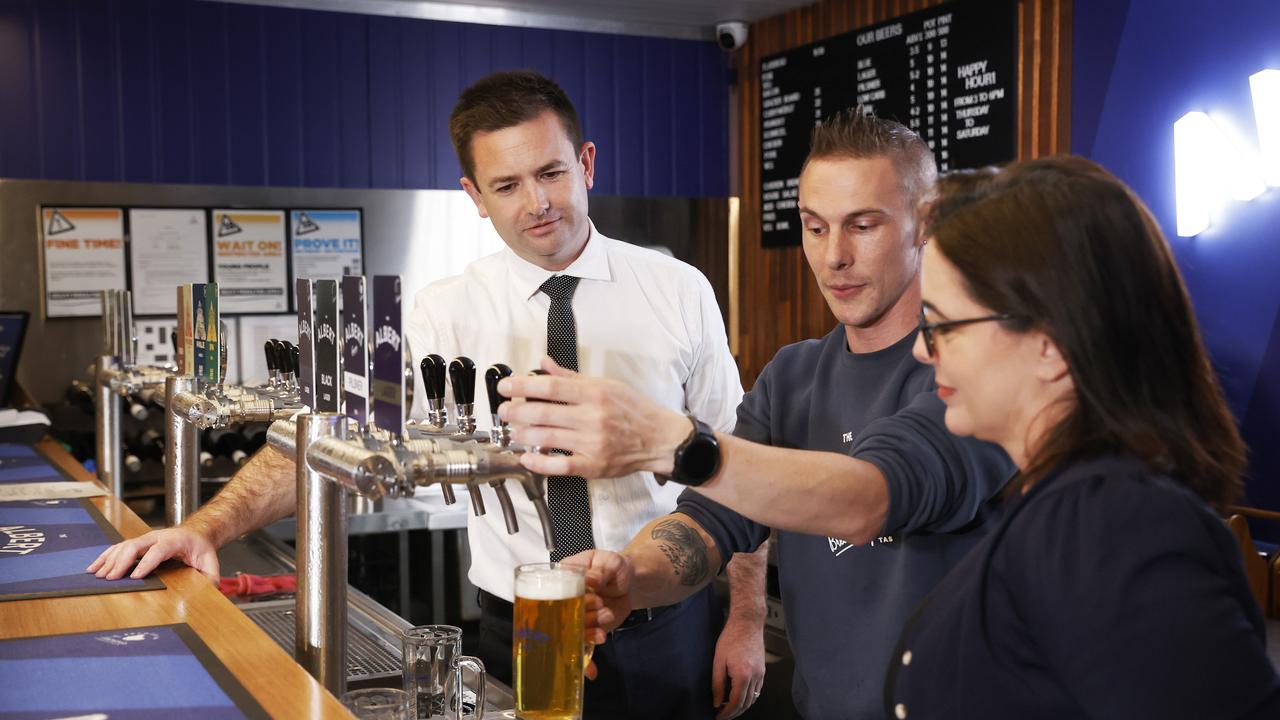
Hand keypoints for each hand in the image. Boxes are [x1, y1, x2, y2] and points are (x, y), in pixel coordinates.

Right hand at [86, 527, 219, 582]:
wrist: (196, 534)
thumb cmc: (200, 549)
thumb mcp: (210, 561)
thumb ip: (211, 575)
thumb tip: (210, 588)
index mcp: (175, 540)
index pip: (158, 550)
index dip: (146, 563)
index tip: (135, 577)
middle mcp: (157, 537)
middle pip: (135, 546)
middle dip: (122, 562)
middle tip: (111, 578)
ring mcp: (145, 538)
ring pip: (123, 546)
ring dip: (110, 560)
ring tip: (98, 575)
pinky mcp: (137, 543)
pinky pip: (118, 548)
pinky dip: (105, 557)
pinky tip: (95, 568)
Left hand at [497, 356, 690, 478]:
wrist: (659, 438)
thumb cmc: (634, 410)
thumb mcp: (606, 385)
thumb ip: (572, 378)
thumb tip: (544, 364)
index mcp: (595, 393)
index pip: (551, 388)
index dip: (523, 386)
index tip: (506, 386)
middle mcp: (592, 417)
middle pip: (544, 413)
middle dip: (517, 412)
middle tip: (504, 411)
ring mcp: (592, 442)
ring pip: (547, 438)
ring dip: (523, 435)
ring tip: (512, 432)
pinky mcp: (593, 465)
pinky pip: (560, 465)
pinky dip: (540, 463)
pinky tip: (526, 458)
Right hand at [561, 549, 634, 679]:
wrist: (632, 583)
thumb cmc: (615, 567)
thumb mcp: (609, 563)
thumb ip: (600, 572)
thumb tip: (591, 580)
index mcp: (563, 578)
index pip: (551, 591)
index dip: (562, 599)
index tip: (579, 599)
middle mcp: (565, 600)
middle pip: (561, 617)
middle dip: (581, 616)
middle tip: (599, 604)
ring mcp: (576, 618)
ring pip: (574, 633)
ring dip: (590, 630)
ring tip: (606, 614)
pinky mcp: (588, 630)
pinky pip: (583, 647)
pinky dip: (586, 661)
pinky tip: (590, 670)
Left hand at [711, 614, 766, 718]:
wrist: (747, 623)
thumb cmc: (731, 638)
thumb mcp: (718, 661)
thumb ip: (717, 684)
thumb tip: (716, 702)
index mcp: (743, 675)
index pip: (735, 703)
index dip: (726, 713)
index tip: (718, 716)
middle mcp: (755, 677)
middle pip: (746, 704)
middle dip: (734, 713)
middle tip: (722, 715)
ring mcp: (761, 674)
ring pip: (753, 698)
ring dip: (742, 706)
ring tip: (729, 707)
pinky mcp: (763, 670)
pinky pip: (757, 690)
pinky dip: (749, 697)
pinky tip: (739, 695)